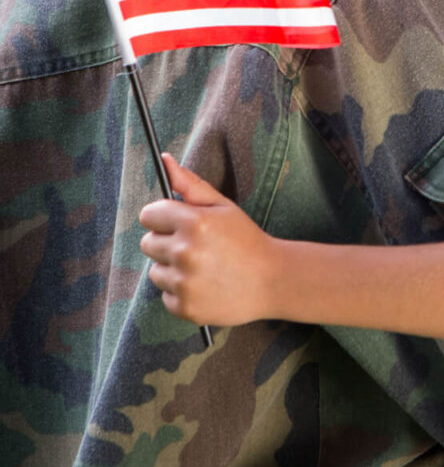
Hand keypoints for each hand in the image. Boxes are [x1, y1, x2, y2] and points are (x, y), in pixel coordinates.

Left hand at [139, 154, 275, 325]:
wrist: (273, 280)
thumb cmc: (246, 239)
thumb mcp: (223, 206)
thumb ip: (190, 184)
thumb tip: (164, 159)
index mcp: (194, 222)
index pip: (149, 215)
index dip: (164, 217)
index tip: (179, 223)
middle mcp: (184, 252)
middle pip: (147, 243)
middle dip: (167, 242)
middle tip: (197, 246)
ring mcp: (184, 282)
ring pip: (155, 271)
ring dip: (172, 269)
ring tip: (203, 267)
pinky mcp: (184, 307)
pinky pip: (165, 295)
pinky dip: (181, 292)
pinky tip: (205, 285)